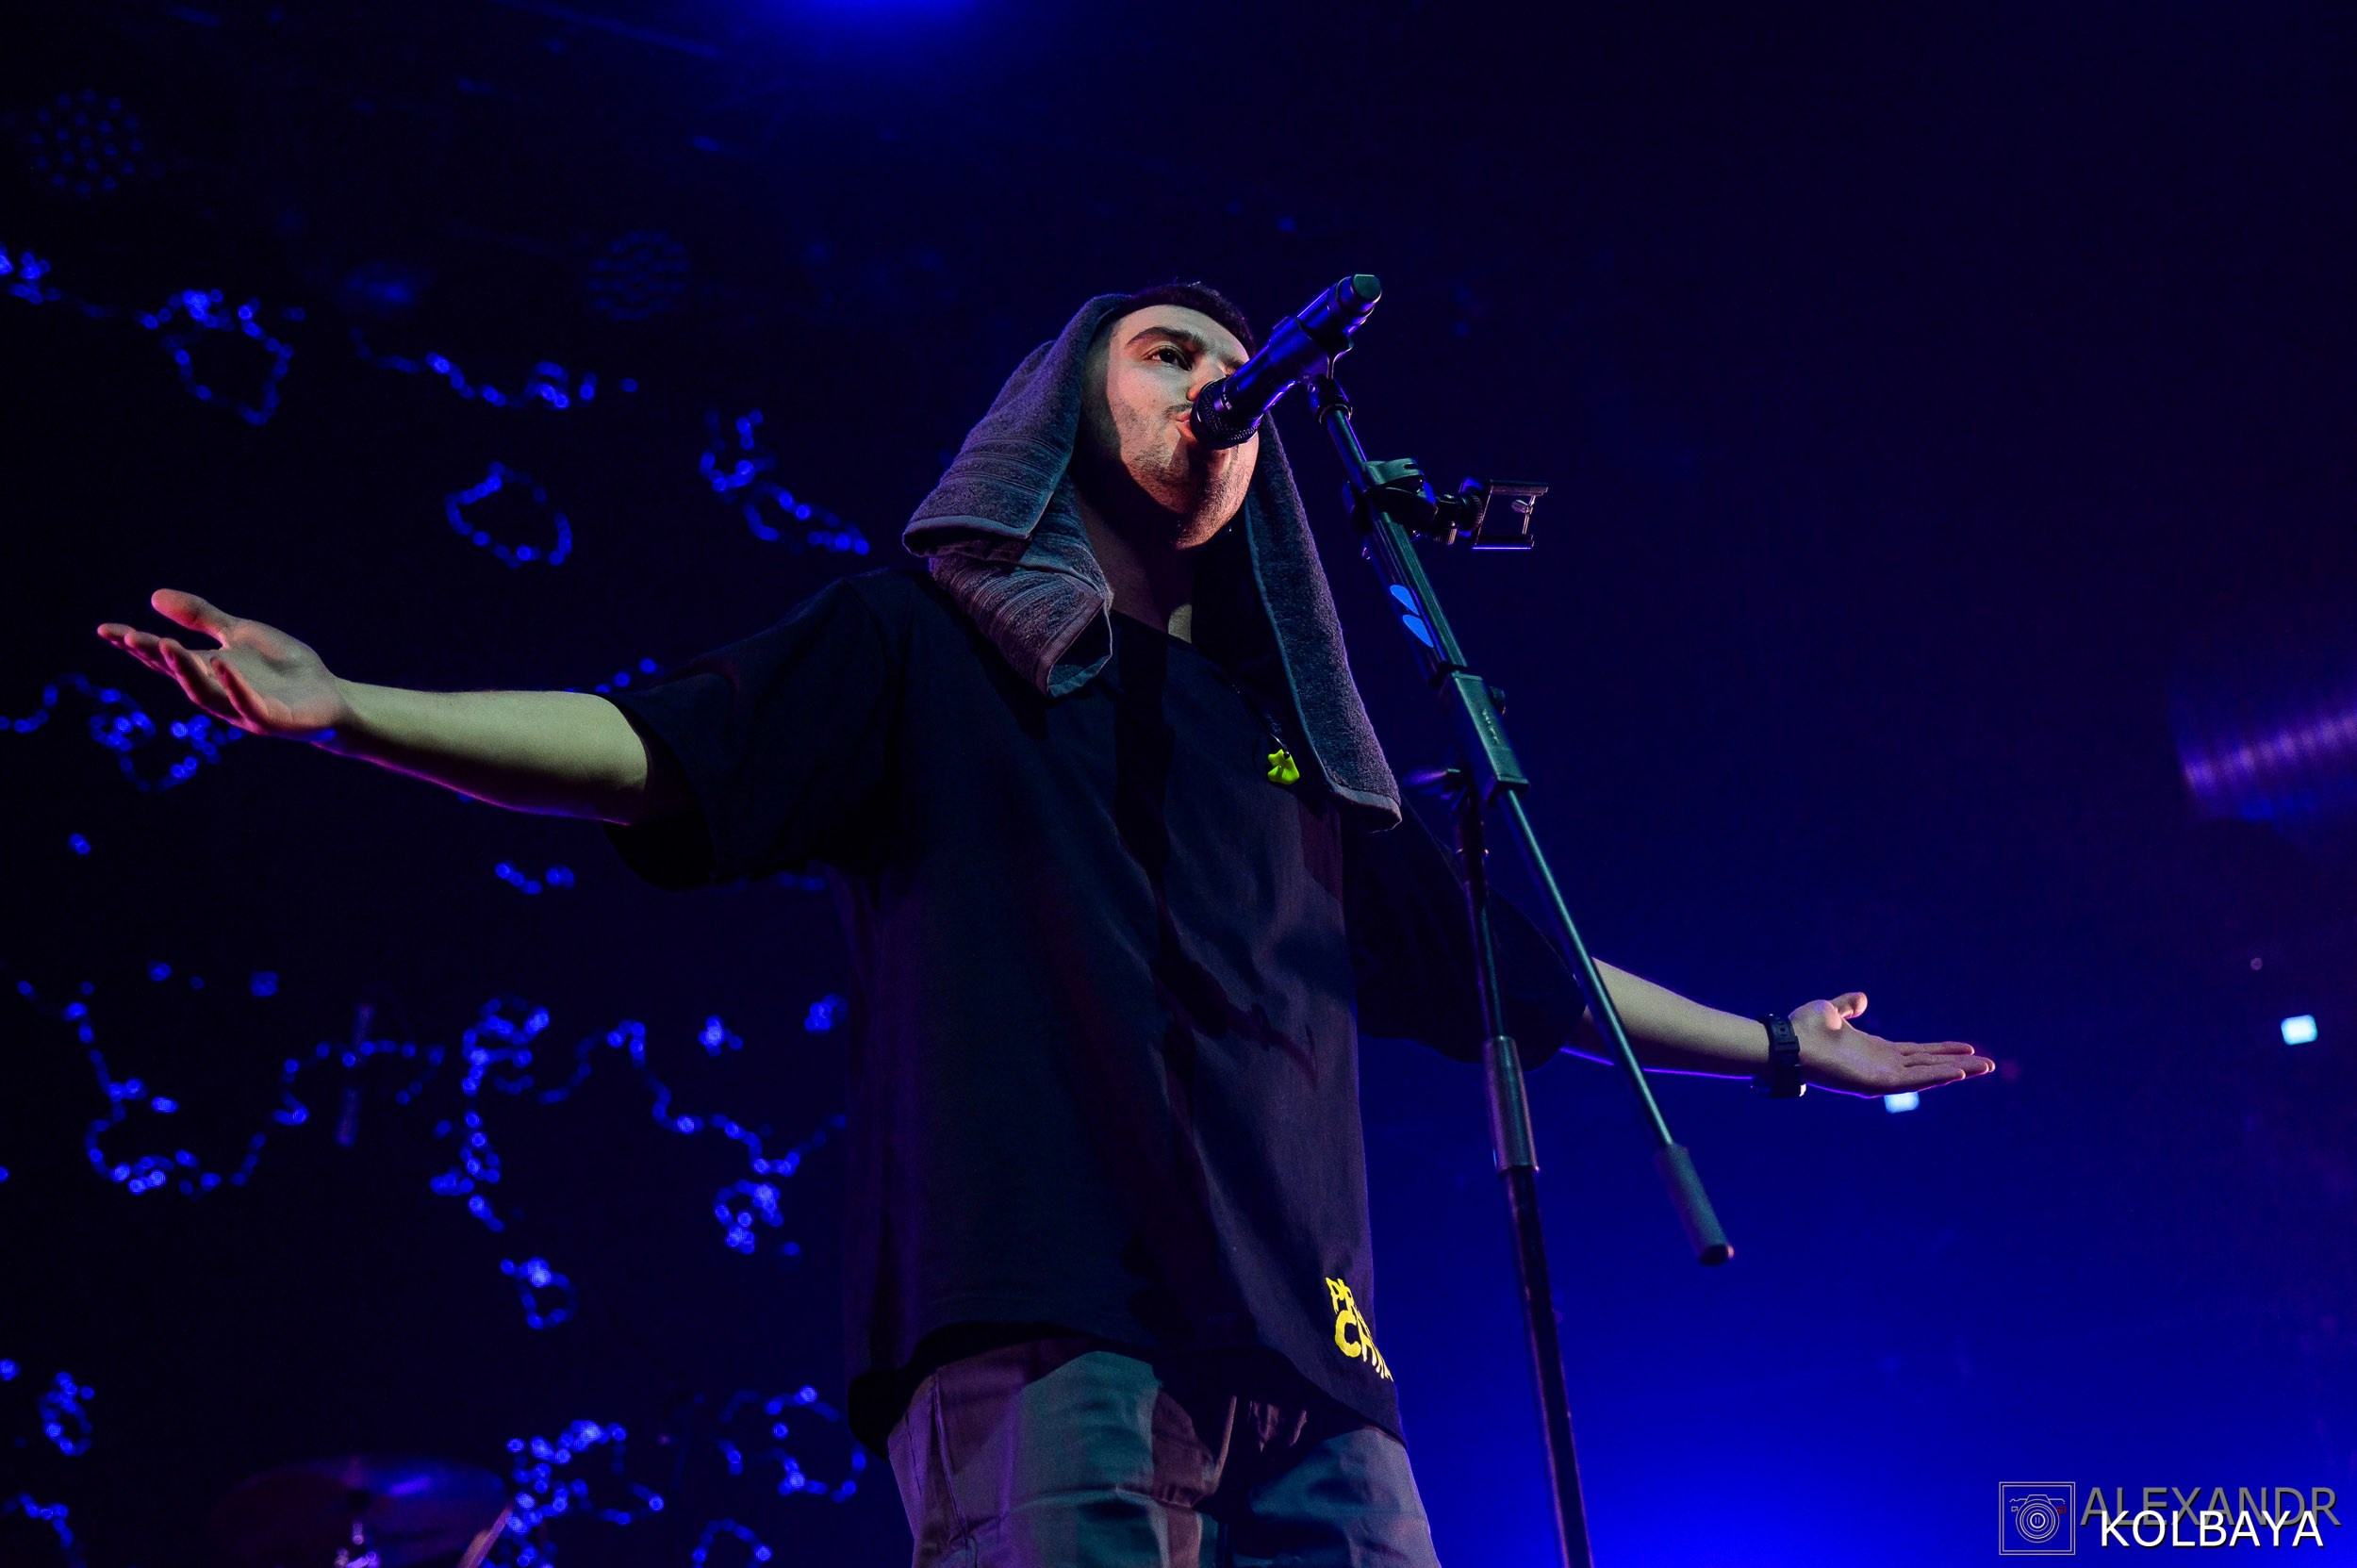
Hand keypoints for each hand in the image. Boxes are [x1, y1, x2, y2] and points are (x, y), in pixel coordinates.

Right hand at [97, 590, 351, 740]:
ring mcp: (241, 708)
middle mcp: (218, 690)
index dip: (136, 645)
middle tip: (129, 637)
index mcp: (208, 669)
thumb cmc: (282, 669)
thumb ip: (202, 618)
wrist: (329, 697)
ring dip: (184, 671)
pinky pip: (247, 704)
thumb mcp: (240, 633)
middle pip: (178, 675)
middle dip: (154, 657)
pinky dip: (233, 685)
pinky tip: (221, 664)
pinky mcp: (270, 719)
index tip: (106, 630)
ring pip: (204, 693)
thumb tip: (154, 596)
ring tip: (166, 644)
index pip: (165, 657)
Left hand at [1791, 992, 1992, 1096]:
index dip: (1942, 1050)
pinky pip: (1912, 1081)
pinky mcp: (1876, 1084)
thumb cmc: (1803, 1030)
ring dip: (1956, 1071)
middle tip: (1990, 1065)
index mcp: (1875, 1050)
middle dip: (1958, 1064)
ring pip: (1927, 1074)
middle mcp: (1882, 1065)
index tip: (1968, 1048)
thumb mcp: (1831, 1011)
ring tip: (1985, 1068)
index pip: (1917, 1052)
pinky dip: (1935, 1076)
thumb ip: (1848, 1006)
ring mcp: (1880, 1076)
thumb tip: (1862, 999)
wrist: (1786, 1042)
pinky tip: (1958, 1072)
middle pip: (1929, 1065)